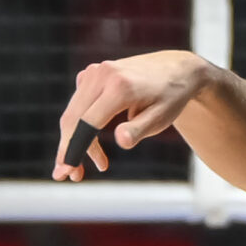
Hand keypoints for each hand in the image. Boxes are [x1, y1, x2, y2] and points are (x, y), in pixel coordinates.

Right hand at [51, 50, 219, 179]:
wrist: (177, 69)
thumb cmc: (171, 97)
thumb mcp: (161, 117)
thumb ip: (139, 130)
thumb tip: (121, 141)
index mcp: (120, 87)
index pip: (87, 123)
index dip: (74, 149)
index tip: (67, 171)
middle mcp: (104, 75)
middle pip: (74, 118)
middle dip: (69, 149)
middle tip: (72, 176)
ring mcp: (96, 71)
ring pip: (73, 112)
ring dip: (73, 140)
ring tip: (84, 166)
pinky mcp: (93, 73)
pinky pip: (78, 103)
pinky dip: (79, 124)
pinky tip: (91, 142)